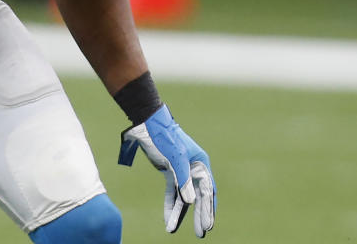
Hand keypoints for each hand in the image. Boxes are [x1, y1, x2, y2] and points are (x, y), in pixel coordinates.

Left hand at [118, 104, 215, 236]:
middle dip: (199, 215)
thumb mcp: (175, 158)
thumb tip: (190, 202)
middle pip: (198, 197)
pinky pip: (172, 192)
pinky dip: (170, 204)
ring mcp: (182, 171)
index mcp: (200, 164)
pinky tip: (168, 218)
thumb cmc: (164, 138)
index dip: (208, 209)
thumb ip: (183, 180)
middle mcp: (194, 169)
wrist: (148, 124)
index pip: (207, 191)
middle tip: (200, 233)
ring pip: (183, 196)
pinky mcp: (170, 172)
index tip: (208, 225)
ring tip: (174, 230)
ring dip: (180, 213)